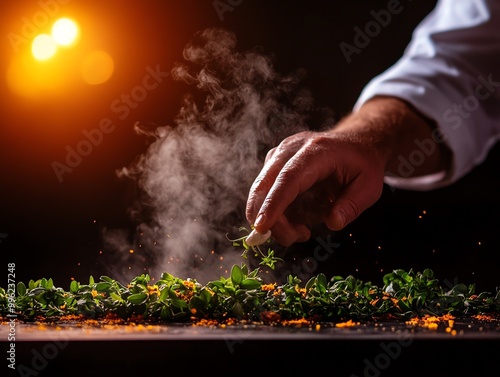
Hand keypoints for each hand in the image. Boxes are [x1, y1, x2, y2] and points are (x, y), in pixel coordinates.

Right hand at [245, 96, 448, 246]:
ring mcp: (280, 154)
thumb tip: (333, 223)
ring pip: (261, 192)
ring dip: (275, 219)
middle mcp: (292, 148)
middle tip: (295, 238)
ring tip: (303, 230)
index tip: (262, 226)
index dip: (273, 203)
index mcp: (317, 151)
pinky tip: (298, 218)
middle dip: (270, 218)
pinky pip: (266, 193)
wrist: (356, 142)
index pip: (288, 178)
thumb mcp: (368, 187)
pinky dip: (276, 212)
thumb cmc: (362, 164)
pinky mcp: (274, 163)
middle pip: (266, 185)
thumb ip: (352, 206)